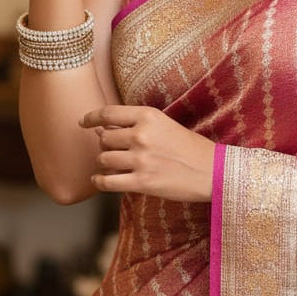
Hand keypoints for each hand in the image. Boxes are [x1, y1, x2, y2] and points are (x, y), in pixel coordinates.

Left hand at [80, 105, 215, 202]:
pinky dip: (99, 181)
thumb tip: (100, 129)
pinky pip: (108, 181)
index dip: (91, 117)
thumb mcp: (165, 125)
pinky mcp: (142, 182)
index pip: (108, 113)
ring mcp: (141, 159)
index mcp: (148, 116)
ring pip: (104, 159)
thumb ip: (135, 125)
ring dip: (104, 163)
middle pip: (104, 138)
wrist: (213, 171)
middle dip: (105, 145)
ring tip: (113, 165)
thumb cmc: (190, 147)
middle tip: (114, 150)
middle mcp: (142, 135)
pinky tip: (100, 180)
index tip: (83, 122)